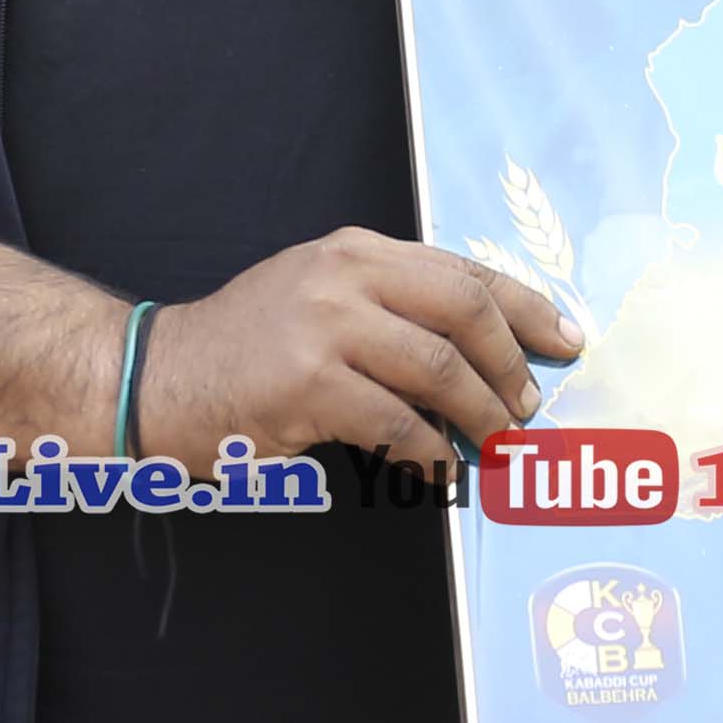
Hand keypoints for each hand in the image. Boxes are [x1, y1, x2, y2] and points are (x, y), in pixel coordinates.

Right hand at [136, 227, 575, 470]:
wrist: (157, 379)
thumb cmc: (247, 349)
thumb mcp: (320, 298)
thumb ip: (391, 307)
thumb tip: (484, 352)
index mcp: (357, 251)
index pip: (464, 270)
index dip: (526, 308)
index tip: (565, 339)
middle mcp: (344, 276)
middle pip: (465, 310)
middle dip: (511, 365)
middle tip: (527, 408)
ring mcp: (325, 327)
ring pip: (440, 369)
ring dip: (482, 416)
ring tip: (497, 445)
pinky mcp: (308, 383)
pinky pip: (398, 424)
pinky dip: (430, 453)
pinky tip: (438, 470)